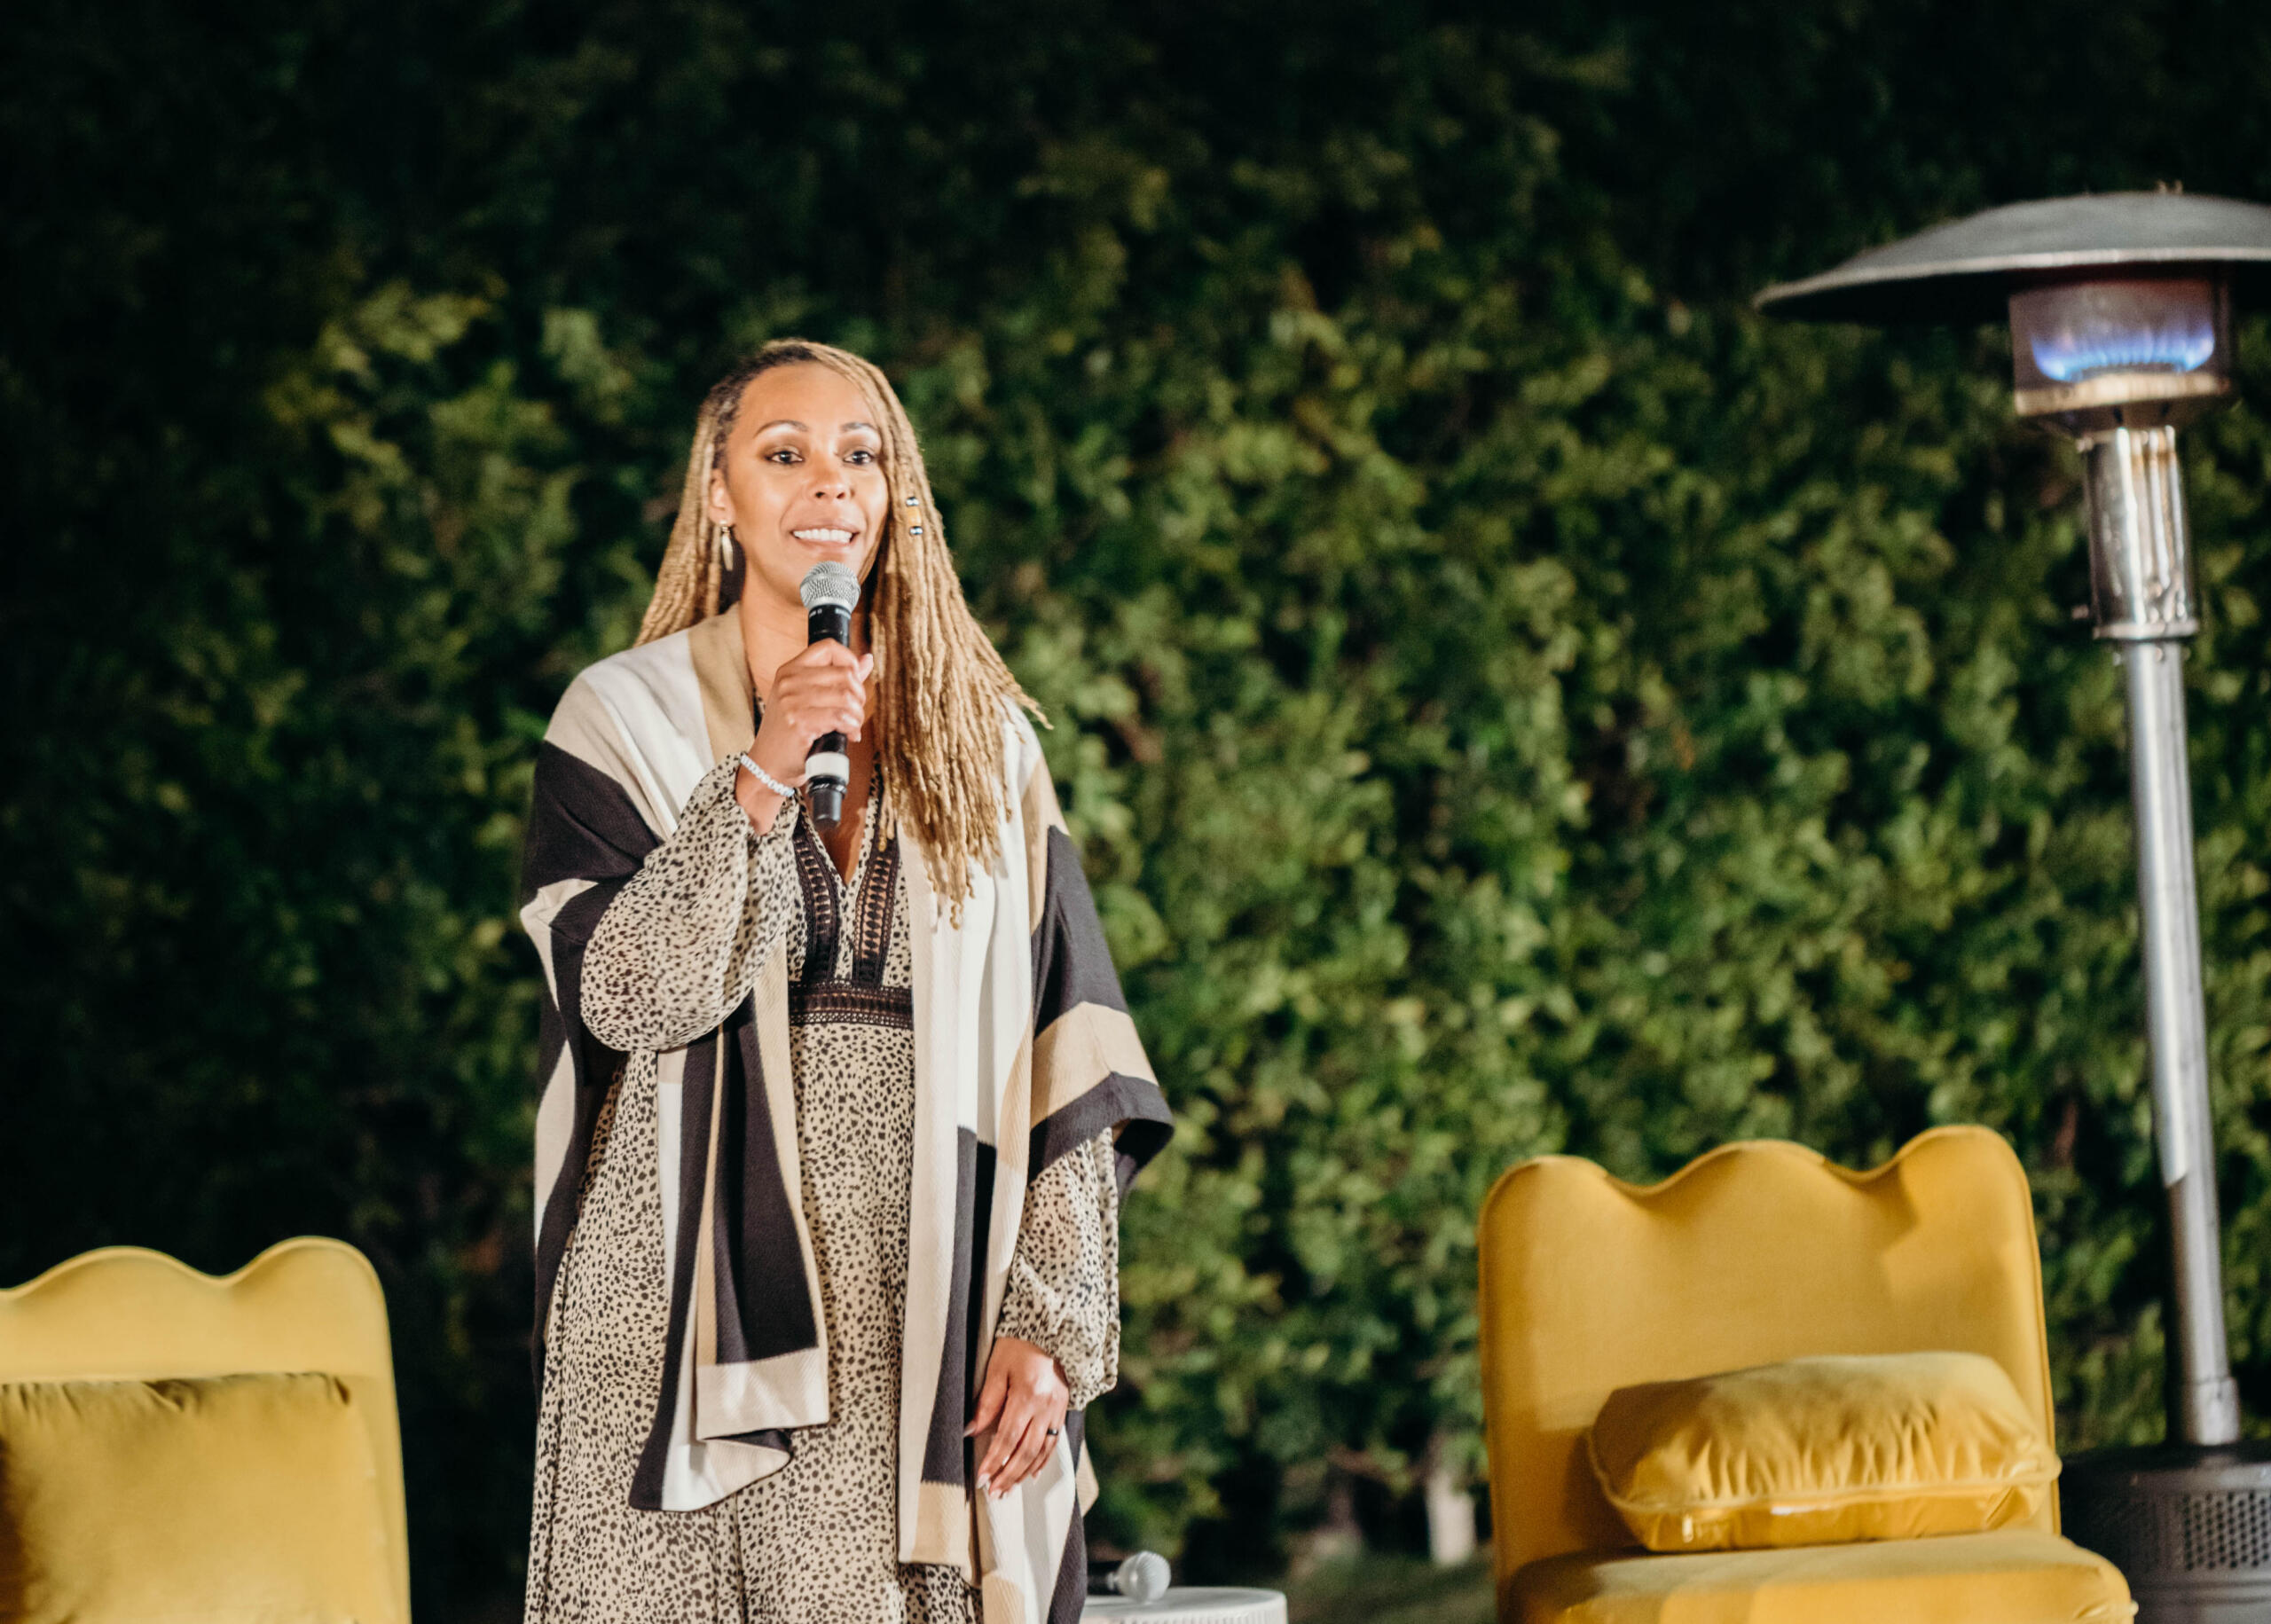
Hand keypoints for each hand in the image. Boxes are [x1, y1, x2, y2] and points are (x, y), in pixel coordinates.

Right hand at [736, 643, 872, 828]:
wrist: (768, 764)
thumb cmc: (790, 733)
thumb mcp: (808, 699)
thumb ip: (837, 678)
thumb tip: (867, 660)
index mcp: (790, 670)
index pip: (828, 647)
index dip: (850, 660)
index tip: (855, 681)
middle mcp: (789, 681)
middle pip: (844, 674)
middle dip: (859, 695)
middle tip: (855, 712)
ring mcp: (792, 701)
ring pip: (846, 696)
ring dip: (857, 714)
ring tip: (852, 725)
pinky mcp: (799, 722)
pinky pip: (840, 716)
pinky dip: (851, 727)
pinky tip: (849, 734)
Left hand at [967, 1336, 1069, 1497]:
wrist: (1050, 1329)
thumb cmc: (1017, 1346)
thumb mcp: (996, 1368)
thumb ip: (986, 1402)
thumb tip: (970, 1431)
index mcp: (1028, 1395)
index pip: (1008, 1437)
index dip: (994, 1460)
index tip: (981, 1479)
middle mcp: (1046, 1406)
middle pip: (1026, 1451)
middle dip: (1008, 1475)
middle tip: (993, 1493)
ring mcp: (1058, 1409)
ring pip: (1041, 1451)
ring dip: (1023, 1473)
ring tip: (1008, 1490)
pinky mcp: (1063, 1409)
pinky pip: (1053, 1442)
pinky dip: (1042, 1461)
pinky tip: (1031, 1474)